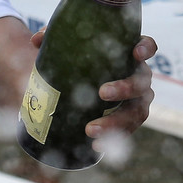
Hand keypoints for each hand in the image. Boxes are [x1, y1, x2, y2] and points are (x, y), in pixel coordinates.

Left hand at [25, 30, 157, 142]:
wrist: (81, 85)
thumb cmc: (80, 58)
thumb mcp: (67, 46)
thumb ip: (53, 38)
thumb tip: (36, 41)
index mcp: (128, 53)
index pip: (147, 46)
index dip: (146, 48)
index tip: (135, 53)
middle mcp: (139, 75)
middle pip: (142, 81)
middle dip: (125, 87)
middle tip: (101, 93)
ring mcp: (138, 99)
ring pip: (137, 111)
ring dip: (116, 121)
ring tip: (90, 129)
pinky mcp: (131, 119)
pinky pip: (127, 130)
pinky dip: (112, 137)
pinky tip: (95, 145)